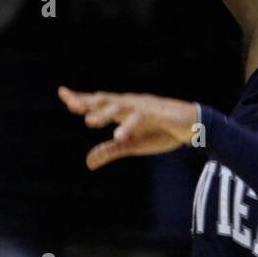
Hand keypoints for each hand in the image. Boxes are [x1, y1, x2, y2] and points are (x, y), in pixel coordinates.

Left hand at [58, 86, 199, 168]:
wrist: (194, 126)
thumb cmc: (163, 132)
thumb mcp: (133, 145)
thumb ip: (111, 151)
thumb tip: (88, 162)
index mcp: (123, 111)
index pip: (99, 102)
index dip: (81, 98)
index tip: (63, 94)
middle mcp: (132, 105)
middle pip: (106, 100)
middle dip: (88, 103)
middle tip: (71, 106)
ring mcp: (146, 108)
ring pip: (121, 107)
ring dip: (105, 113)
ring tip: (89, 122)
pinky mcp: (159, 115)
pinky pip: (142, 119)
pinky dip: (130, 126)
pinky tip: (119, 135)